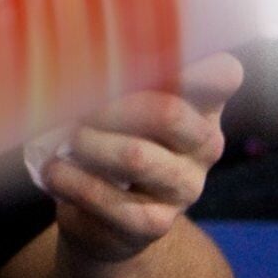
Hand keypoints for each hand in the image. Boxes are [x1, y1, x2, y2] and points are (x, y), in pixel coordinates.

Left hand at [41, 55, 239, 263]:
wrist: (100, 216)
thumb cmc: (109, 140)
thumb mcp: (117, 102)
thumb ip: (115, 76)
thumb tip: (76, 55)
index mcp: (202, 105)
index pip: (223, 74)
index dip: (191, 61)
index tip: (143, 54)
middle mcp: (204, 144)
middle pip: (167, 111)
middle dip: (109, 106)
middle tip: (77, 109)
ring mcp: (185, 187)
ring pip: (136, 156)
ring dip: (88, 144)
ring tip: (68, 141)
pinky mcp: (156, 223)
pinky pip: (110, 199)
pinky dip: (72, 181)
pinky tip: (55, 172)